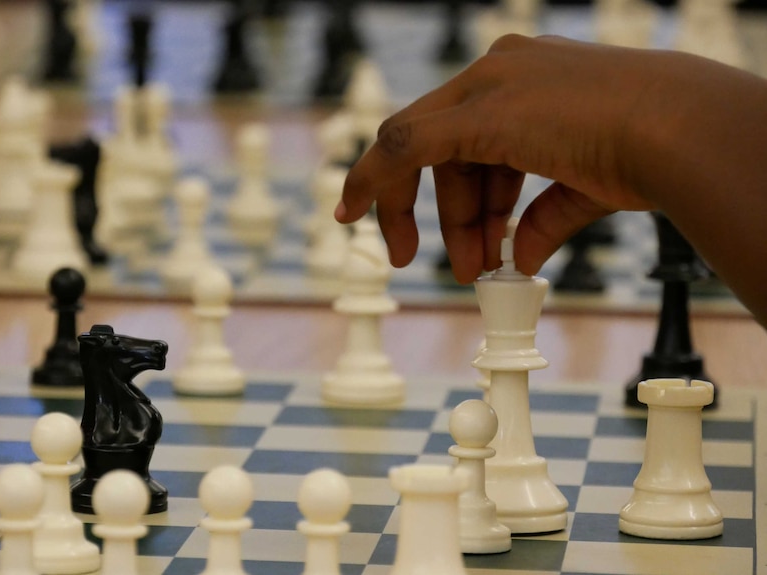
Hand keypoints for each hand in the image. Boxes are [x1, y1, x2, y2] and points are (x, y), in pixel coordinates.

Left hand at [336, 35, 674, 282]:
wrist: (675, 133)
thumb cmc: (646, 151)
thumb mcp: (585, 185)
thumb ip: (543, 218)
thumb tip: (520, 258)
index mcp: (525, 78)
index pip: (467, 136)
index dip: (443, 181)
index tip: (421, 218)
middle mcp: (499, 70)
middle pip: (444, 147)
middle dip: (453, 213)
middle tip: (461, 265)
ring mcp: (487, 84)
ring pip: (425, 153)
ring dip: (449, 221)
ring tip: (469, 268)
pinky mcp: (476, 110)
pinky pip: (403, 147)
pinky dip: (371, 181)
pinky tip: (351, 212)